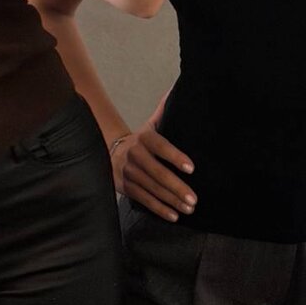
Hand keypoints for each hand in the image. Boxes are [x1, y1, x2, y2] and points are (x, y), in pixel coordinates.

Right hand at [112, 103, 196, 222]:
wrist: (110, 151)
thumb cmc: (140, 140)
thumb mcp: (150, 124)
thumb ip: (164, 111)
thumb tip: (179, 88)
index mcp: (144, 138)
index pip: (161, 146)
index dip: (175, 156)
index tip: (192, 168)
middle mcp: (135, 154)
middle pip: (157, 172)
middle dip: (177, 186)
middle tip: (194, 198)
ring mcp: (129, 172)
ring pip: (152, 188)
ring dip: (171, 200)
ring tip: (189, 208)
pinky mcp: (126, 187)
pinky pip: (144, 199)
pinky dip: (159, 209)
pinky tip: (174, 216)